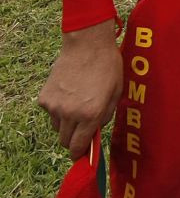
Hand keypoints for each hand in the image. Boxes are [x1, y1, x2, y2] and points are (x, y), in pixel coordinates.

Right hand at [38, 20, 122, 158]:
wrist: (87, 43)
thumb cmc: (107, 65)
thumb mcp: (116, 92)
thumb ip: (105, 116)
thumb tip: (95, 133)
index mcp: (91, 114)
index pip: (79, 147)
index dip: (80, 153)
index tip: (82, 154)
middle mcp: (70, 114)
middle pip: (65, 141)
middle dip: (73, 139)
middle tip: (81, 127)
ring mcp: (55, 106)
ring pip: (57, 128)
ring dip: (65, 123)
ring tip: (77, 103)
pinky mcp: (44, 98)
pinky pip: (50, 112)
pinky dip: (57, 108)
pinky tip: (68, 92)